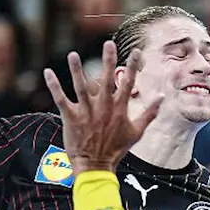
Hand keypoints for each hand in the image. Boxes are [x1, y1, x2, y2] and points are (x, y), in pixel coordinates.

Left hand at [43, 41, 162, 171]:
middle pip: (106, 80)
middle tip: (108, 43)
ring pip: (81, 87)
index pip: (127, 83)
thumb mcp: (138, 132)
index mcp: (119, 109)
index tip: (136, 51)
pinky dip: (54, 85)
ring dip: (76, 70)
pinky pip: (61, 99)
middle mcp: (103, 108)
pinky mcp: (71, 118)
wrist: (96, 166)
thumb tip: (162, 97)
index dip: (132, 66)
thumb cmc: (117, 149)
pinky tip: (48, 72)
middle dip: (108, 60)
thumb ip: (150, 113)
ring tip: (73, 54)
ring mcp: (86, 112)